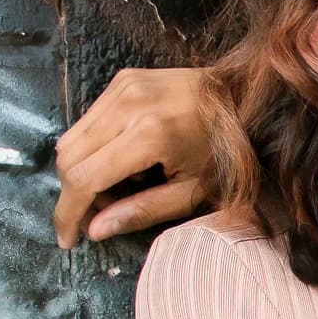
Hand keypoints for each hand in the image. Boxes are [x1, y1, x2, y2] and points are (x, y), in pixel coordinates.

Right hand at [54, 66, 214, 246]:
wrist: (250, 101)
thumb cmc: (228, 153)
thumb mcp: (192, 192)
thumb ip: (142, 211)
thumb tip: (94, 230)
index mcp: (149, 133)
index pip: (84, 177)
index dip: (68, 212)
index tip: (67, 238)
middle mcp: (129, 104)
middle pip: (69, 157)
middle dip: (74, 194)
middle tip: (99, 214)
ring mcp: (124, 86)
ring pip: (72, 138)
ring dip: (81, 170)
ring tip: (117, 190)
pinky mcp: (124, 80)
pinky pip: (89, 121)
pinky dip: (93, 148)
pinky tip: (123, 163)